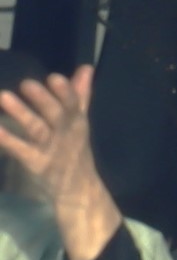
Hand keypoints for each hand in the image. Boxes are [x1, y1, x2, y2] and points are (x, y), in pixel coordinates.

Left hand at [0, 68, 122, 259]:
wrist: (79, 192)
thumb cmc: (73, 151)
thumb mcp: (79, 123)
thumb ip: (80, 95)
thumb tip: (86, 67)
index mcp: (75, 122)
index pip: (73, 105)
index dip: (65, 92)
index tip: (53, 78)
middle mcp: (65, 134)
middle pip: (56, 115)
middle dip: (44, 100)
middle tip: (27, 84)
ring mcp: (50, 150)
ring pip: (37, 130)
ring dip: (22, 114)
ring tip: (4, 97)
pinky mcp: (36, 164)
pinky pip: (19, 150)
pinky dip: (6, 139)